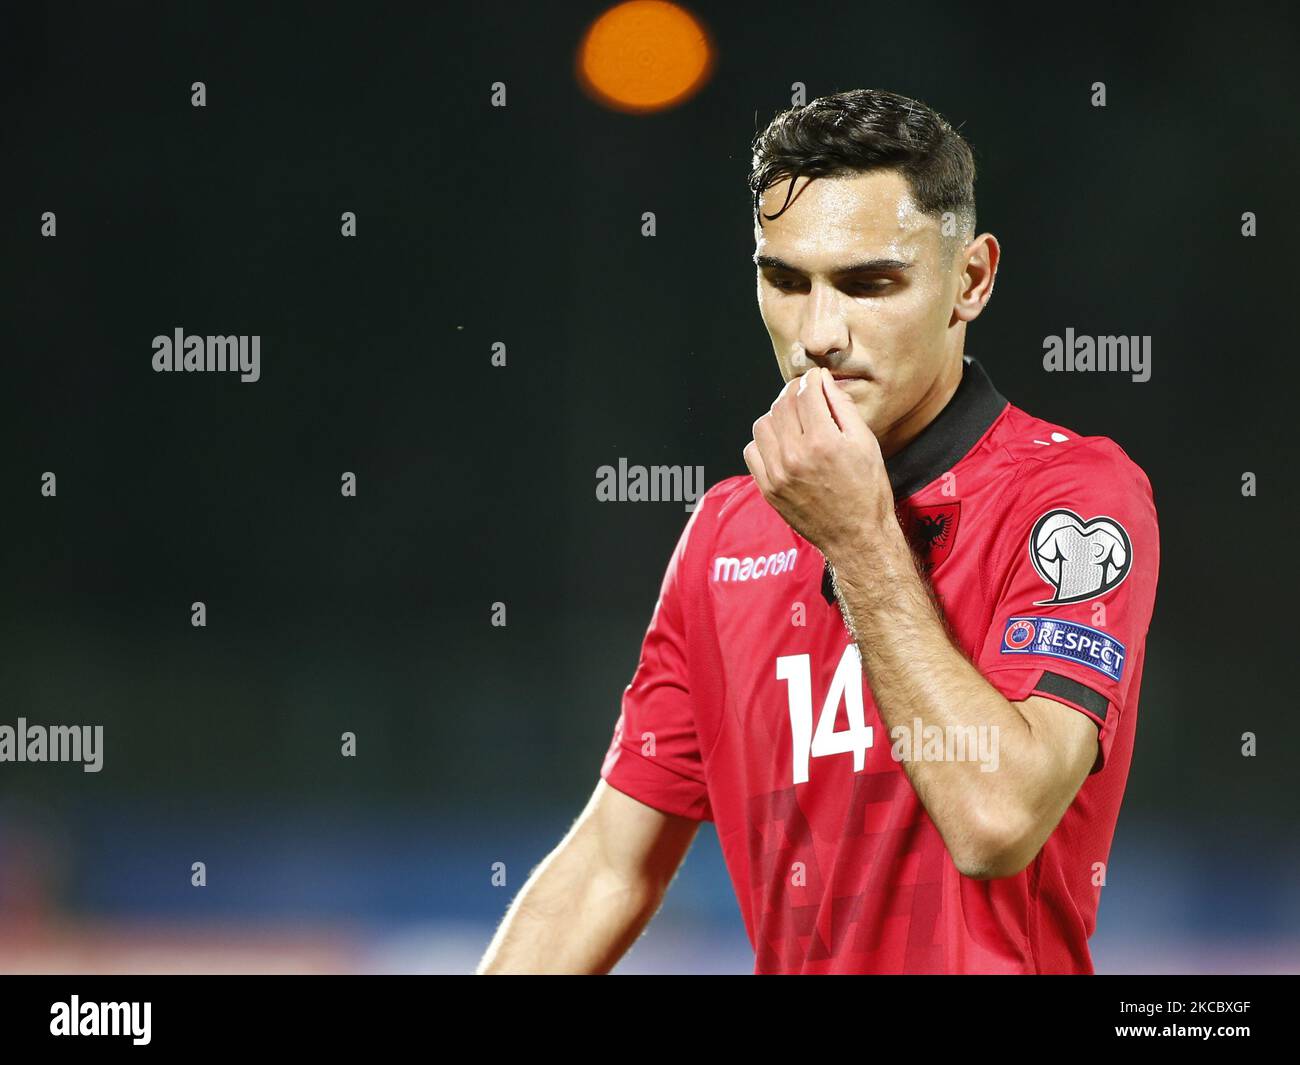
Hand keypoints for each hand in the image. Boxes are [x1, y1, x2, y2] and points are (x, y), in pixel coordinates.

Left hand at [743, 367, 898, 558]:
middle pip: (782, 404)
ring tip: (794, 420)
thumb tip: (823, 381)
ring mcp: (777, 474)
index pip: (805, 392)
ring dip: (777, 415)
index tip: (816, 379)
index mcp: (823, 442)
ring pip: (763, 424)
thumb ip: (842, 407)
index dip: (812, 379)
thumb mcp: (866, 443)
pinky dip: (764, 441)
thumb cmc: (867, 490)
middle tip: (806, 395)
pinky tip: (782, 444)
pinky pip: (752, 450)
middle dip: (794, 392)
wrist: (856, 536)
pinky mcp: (767, 488)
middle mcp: (795, 456)